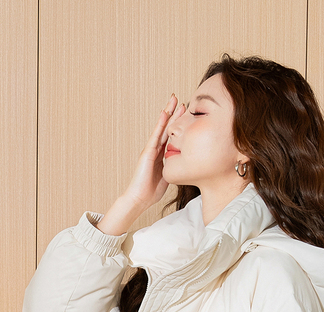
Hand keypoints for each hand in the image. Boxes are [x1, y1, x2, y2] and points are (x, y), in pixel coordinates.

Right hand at [123, 93, 184, 212]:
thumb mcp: (167, 178)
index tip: (184, 113)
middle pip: (166, 128)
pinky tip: (164, 113)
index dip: (177, 124)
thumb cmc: (150, 192)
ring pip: (161, 128)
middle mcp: (155, 149)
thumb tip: (182, 165)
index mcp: (160, 155)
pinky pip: (156, 135)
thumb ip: (173, 169)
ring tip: (173, 99)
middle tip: (179, 100)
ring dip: (168, 113)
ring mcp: (151, 149)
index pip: (170, 136)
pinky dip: (160, 124)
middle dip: (173, 114)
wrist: (139, 199)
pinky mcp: (147, 152)